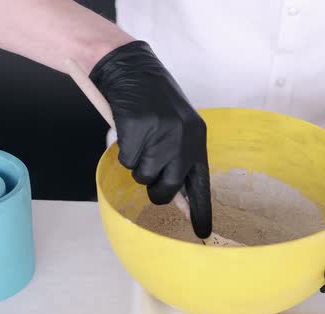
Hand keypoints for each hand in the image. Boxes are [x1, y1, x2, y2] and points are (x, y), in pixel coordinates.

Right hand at [90, 41, 211, 238]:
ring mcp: (159, 134)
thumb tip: (178, 195)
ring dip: (136, 164)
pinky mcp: (135, 130)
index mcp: (197, 138)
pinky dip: (122, 150)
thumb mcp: (177, 126)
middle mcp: (182, 138)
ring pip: (143, 176)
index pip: (201, 183)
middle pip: (168, 188)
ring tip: (139, 139)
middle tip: (147, 170)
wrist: (131, 68)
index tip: (202, 233)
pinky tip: (127, 130)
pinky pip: (125, 161)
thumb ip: (179, 156)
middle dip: (155, 189)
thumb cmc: (154, 100)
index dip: (201, 210)